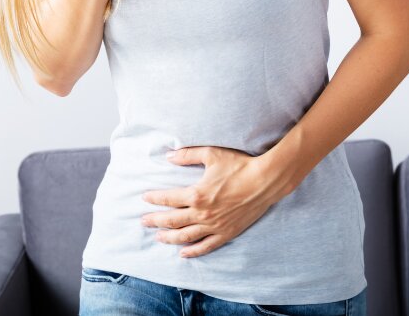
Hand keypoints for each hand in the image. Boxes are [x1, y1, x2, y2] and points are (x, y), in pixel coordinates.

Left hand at [139, 146, 288, 258]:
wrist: (265, 181)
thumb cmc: (238, 165)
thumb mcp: (211, 154)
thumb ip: (187, 155)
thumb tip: (169, 156)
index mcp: (197, 194)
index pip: (168, 199)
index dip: (154, 199)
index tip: (144, 198)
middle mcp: (203, 213)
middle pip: (172, 220)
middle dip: (155, 221)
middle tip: (143, 221)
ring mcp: (215, 226)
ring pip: (186, 236)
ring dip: (170, 238)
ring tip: (158, 237)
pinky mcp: (227, 233)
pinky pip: (207, 246)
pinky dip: (193, 251)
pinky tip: (183, 253)